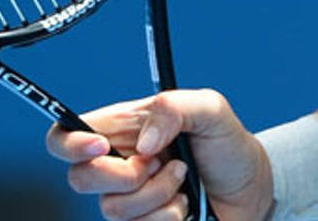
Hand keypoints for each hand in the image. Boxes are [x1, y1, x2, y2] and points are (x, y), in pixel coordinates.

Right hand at [47, 89, 272, 220]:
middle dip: (124, 174)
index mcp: (122, 129)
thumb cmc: (227, 146)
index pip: (66, 135)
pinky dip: (168, 216)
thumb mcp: (211, 109)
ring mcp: (128, 199)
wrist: (251, 189)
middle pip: (79, 178)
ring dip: (156, 195)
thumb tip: (142, 143)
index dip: (69, 143)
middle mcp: (118, 164)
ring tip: (183, 179)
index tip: (100, 146)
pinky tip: (184, 203)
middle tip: (160, 163)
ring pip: (112, 209)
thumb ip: (174, 108)